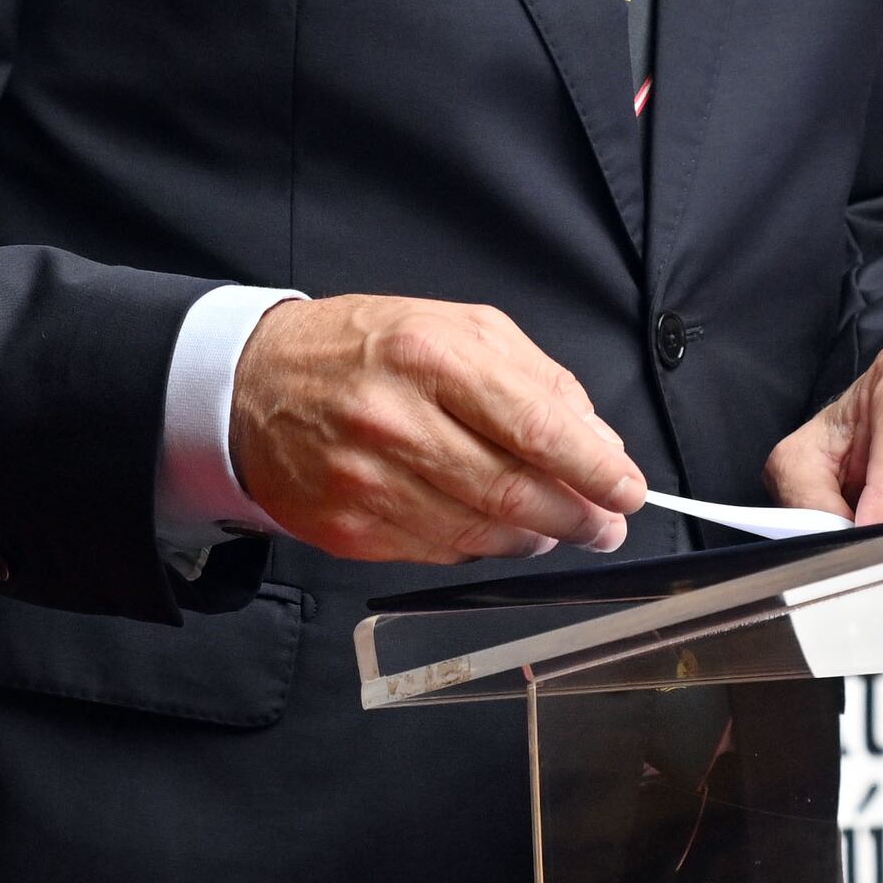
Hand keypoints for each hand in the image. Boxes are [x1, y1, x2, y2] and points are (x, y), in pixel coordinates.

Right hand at [228, 295, 649, 563]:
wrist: (254, 386)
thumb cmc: (363, 350)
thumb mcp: (455, 327)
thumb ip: (534, 380)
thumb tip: (598, 443)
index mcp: (430, 354)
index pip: (535, 427)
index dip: (595, 468)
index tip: (628, 489)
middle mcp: (395, 420)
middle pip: (515, 493)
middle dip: (580, 516)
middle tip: (608, 522)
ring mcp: (368, 482)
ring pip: (483, 535)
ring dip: (536, 538)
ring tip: (557, 526)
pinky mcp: (351, 531)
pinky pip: (441, 555)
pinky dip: (482, 548)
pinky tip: (494, 529)